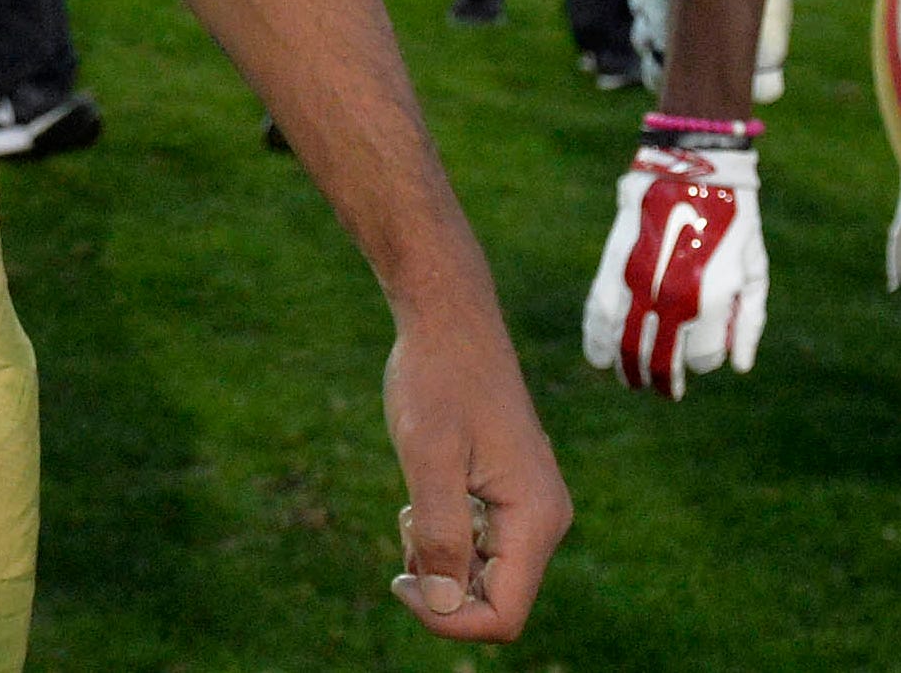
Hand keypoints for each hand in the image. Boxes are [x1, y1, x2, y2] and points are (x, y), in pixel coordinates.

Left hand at [380, 300, 571, 641]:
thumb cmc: (436, 380)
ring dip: (440, 560)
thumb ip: (439, 533)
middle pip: (497, 601)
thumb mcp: (427, 455)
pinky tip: (421, 497)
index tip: (396, 584)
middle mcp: (544, 520)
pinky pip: (482, 545)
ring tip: (410, 506)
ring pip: (487, 575)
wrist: (448, 321)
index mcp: (535, 519)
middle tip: (403, 528)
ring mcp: (531, 507)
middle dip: (442, 586)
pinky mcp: (511, 493)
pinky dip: (446, 537)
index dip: (449, 619)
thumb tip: (445, 604)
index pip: (502, 615)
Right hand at [582, 144, 765, 397]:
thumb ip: (748, 322)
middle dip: (660, 379)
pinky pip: (600, 307)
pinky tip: (596, 355)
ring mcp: (638, 278)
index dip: (703, 362)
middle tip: (660, 391)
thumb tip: (738, 368)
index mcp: (712, 300)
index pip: (703, 358)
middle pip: (660, 359)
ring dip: (626, 365)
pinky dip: (596, 335)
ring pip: (625, 340)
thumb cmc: (733, 221)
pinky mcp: (614, 260)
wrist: (690, 165)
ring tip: (628, 379)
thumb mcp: (755, 271)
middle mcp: (672, 296)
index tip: (700, 355)